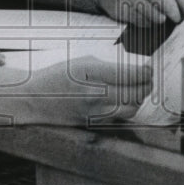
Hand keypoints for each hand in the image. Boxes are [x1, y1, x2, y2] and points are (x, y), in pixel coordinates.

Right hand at [18, 56, 152, 123]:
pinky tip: (123, 100)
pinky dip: (126, 108)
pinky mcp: (93, 123)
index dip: (146, 72)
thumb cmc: (56, 76)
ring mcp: (95, 111)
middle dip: (146, 85)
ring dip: (138, 98)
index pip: (132, 75)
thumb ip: (107, 66)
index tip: (149, 68)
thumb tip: (132, 69)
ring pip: (131, 108)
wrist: (34, 99)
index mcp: (92, 72)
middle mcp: (95, 93)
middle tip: (148, 78)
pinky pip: (119, 117)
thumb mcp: (82, 61)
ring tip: (138, 89)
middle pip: (136, 93)